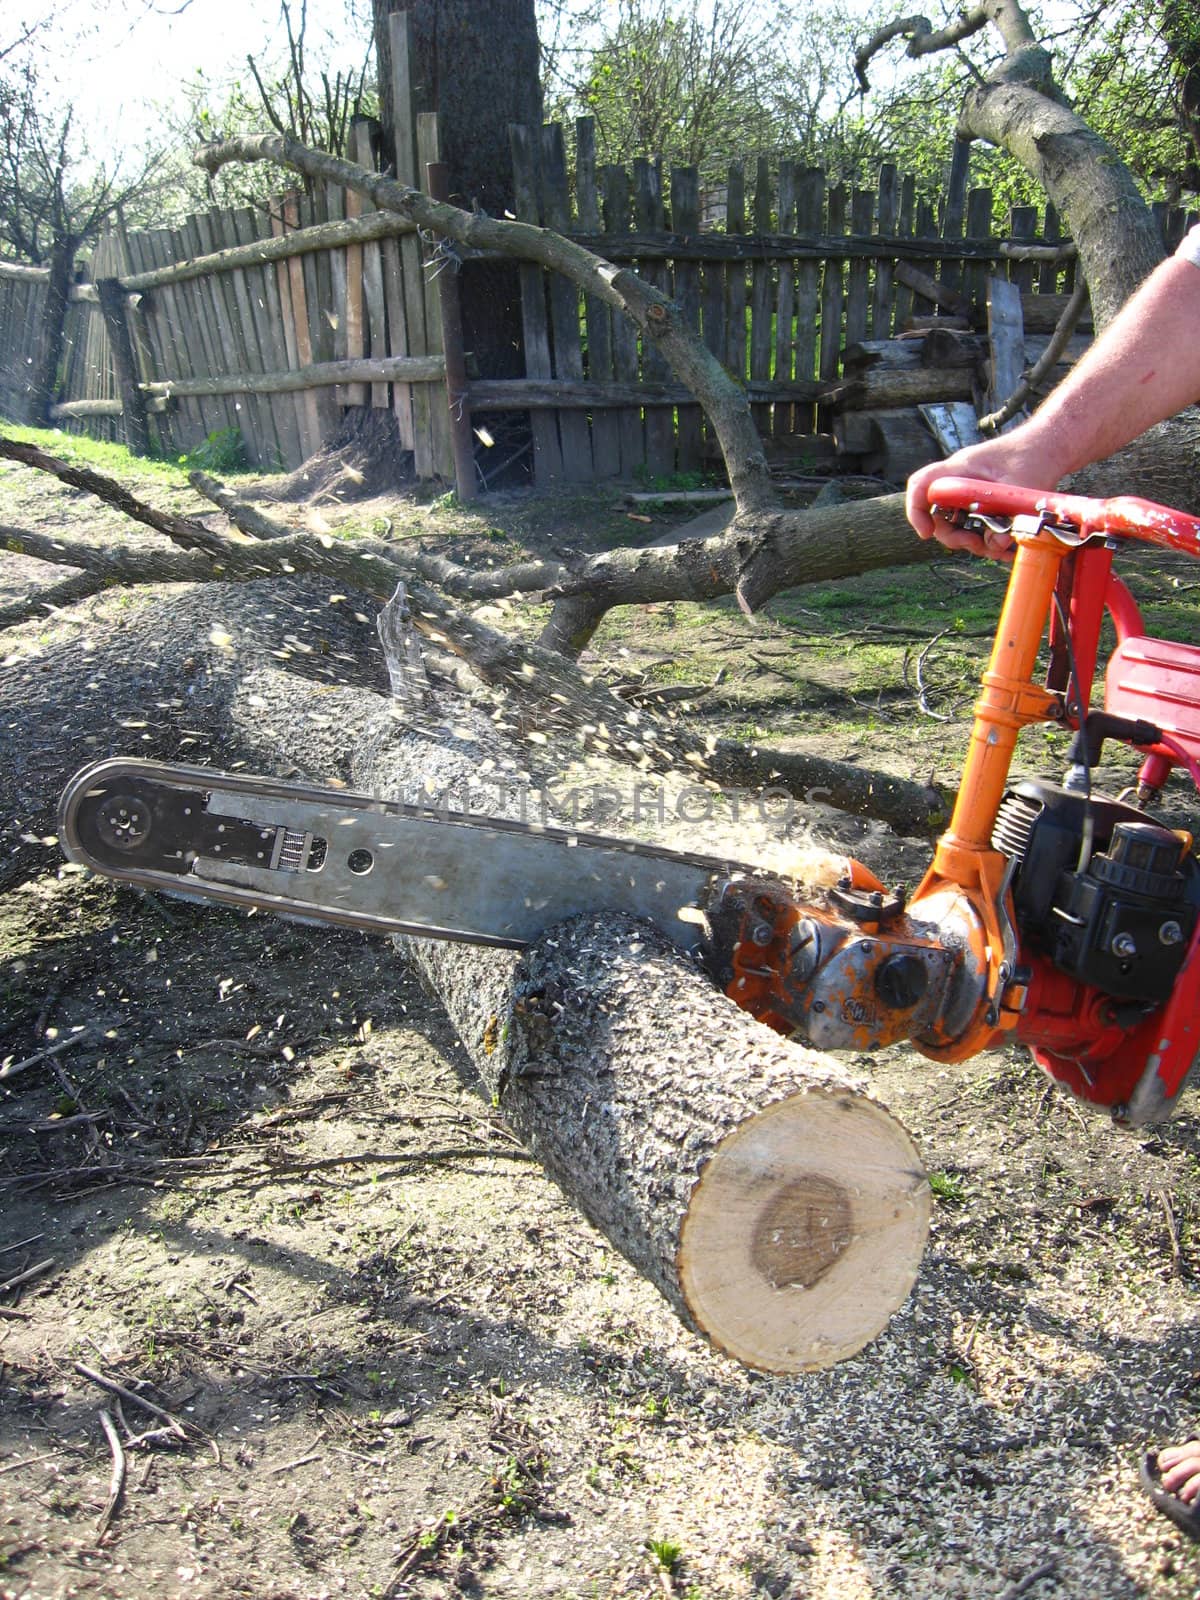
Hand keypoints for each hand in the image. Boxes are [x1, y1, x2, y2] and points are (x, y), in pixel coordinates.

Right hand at [906, 435, 1063, 555]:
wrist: (1049, 447)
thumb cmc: (1034, 457)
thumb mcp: (1019, 490)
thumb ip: (1005, 518)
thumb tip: (995, 545)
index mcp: (960, 469)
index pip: (921, 486)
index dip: (916, 512)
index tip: (927, 533)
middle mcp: (958, 481)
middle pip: (937, 514)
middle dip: (952, 536)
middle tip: (975, 544)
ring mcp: (968, 492)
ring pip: (956, 524)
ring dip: (973, 542)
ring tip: (1000, 549)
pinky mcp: (980, 503)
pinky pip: (973, 526)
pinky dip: (987, 540)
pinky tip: (1006, 548)